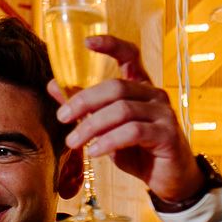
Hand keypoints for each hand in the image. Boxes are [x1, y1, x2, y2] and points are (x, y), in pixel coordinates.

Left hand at [51, 38, 203, 200]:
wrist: (169, 179)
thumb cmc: (137, 150)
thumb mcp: (106, 127)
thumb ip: (85, 106)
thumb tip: (53, 85)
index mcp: (140, 86)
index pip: (129, 55)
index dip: (111, 45)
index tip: (86, 42)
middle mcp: (154, 94)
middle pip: (115, 87)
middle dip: (84, 101)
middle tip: (62, 117)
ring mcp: (163, 113)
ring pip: (122, 110)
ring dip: (91, 126)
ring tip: (73, 142)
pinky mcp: (167, 134)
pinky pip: (133, 132)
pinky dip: (109, 141)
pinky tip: (94, 152)